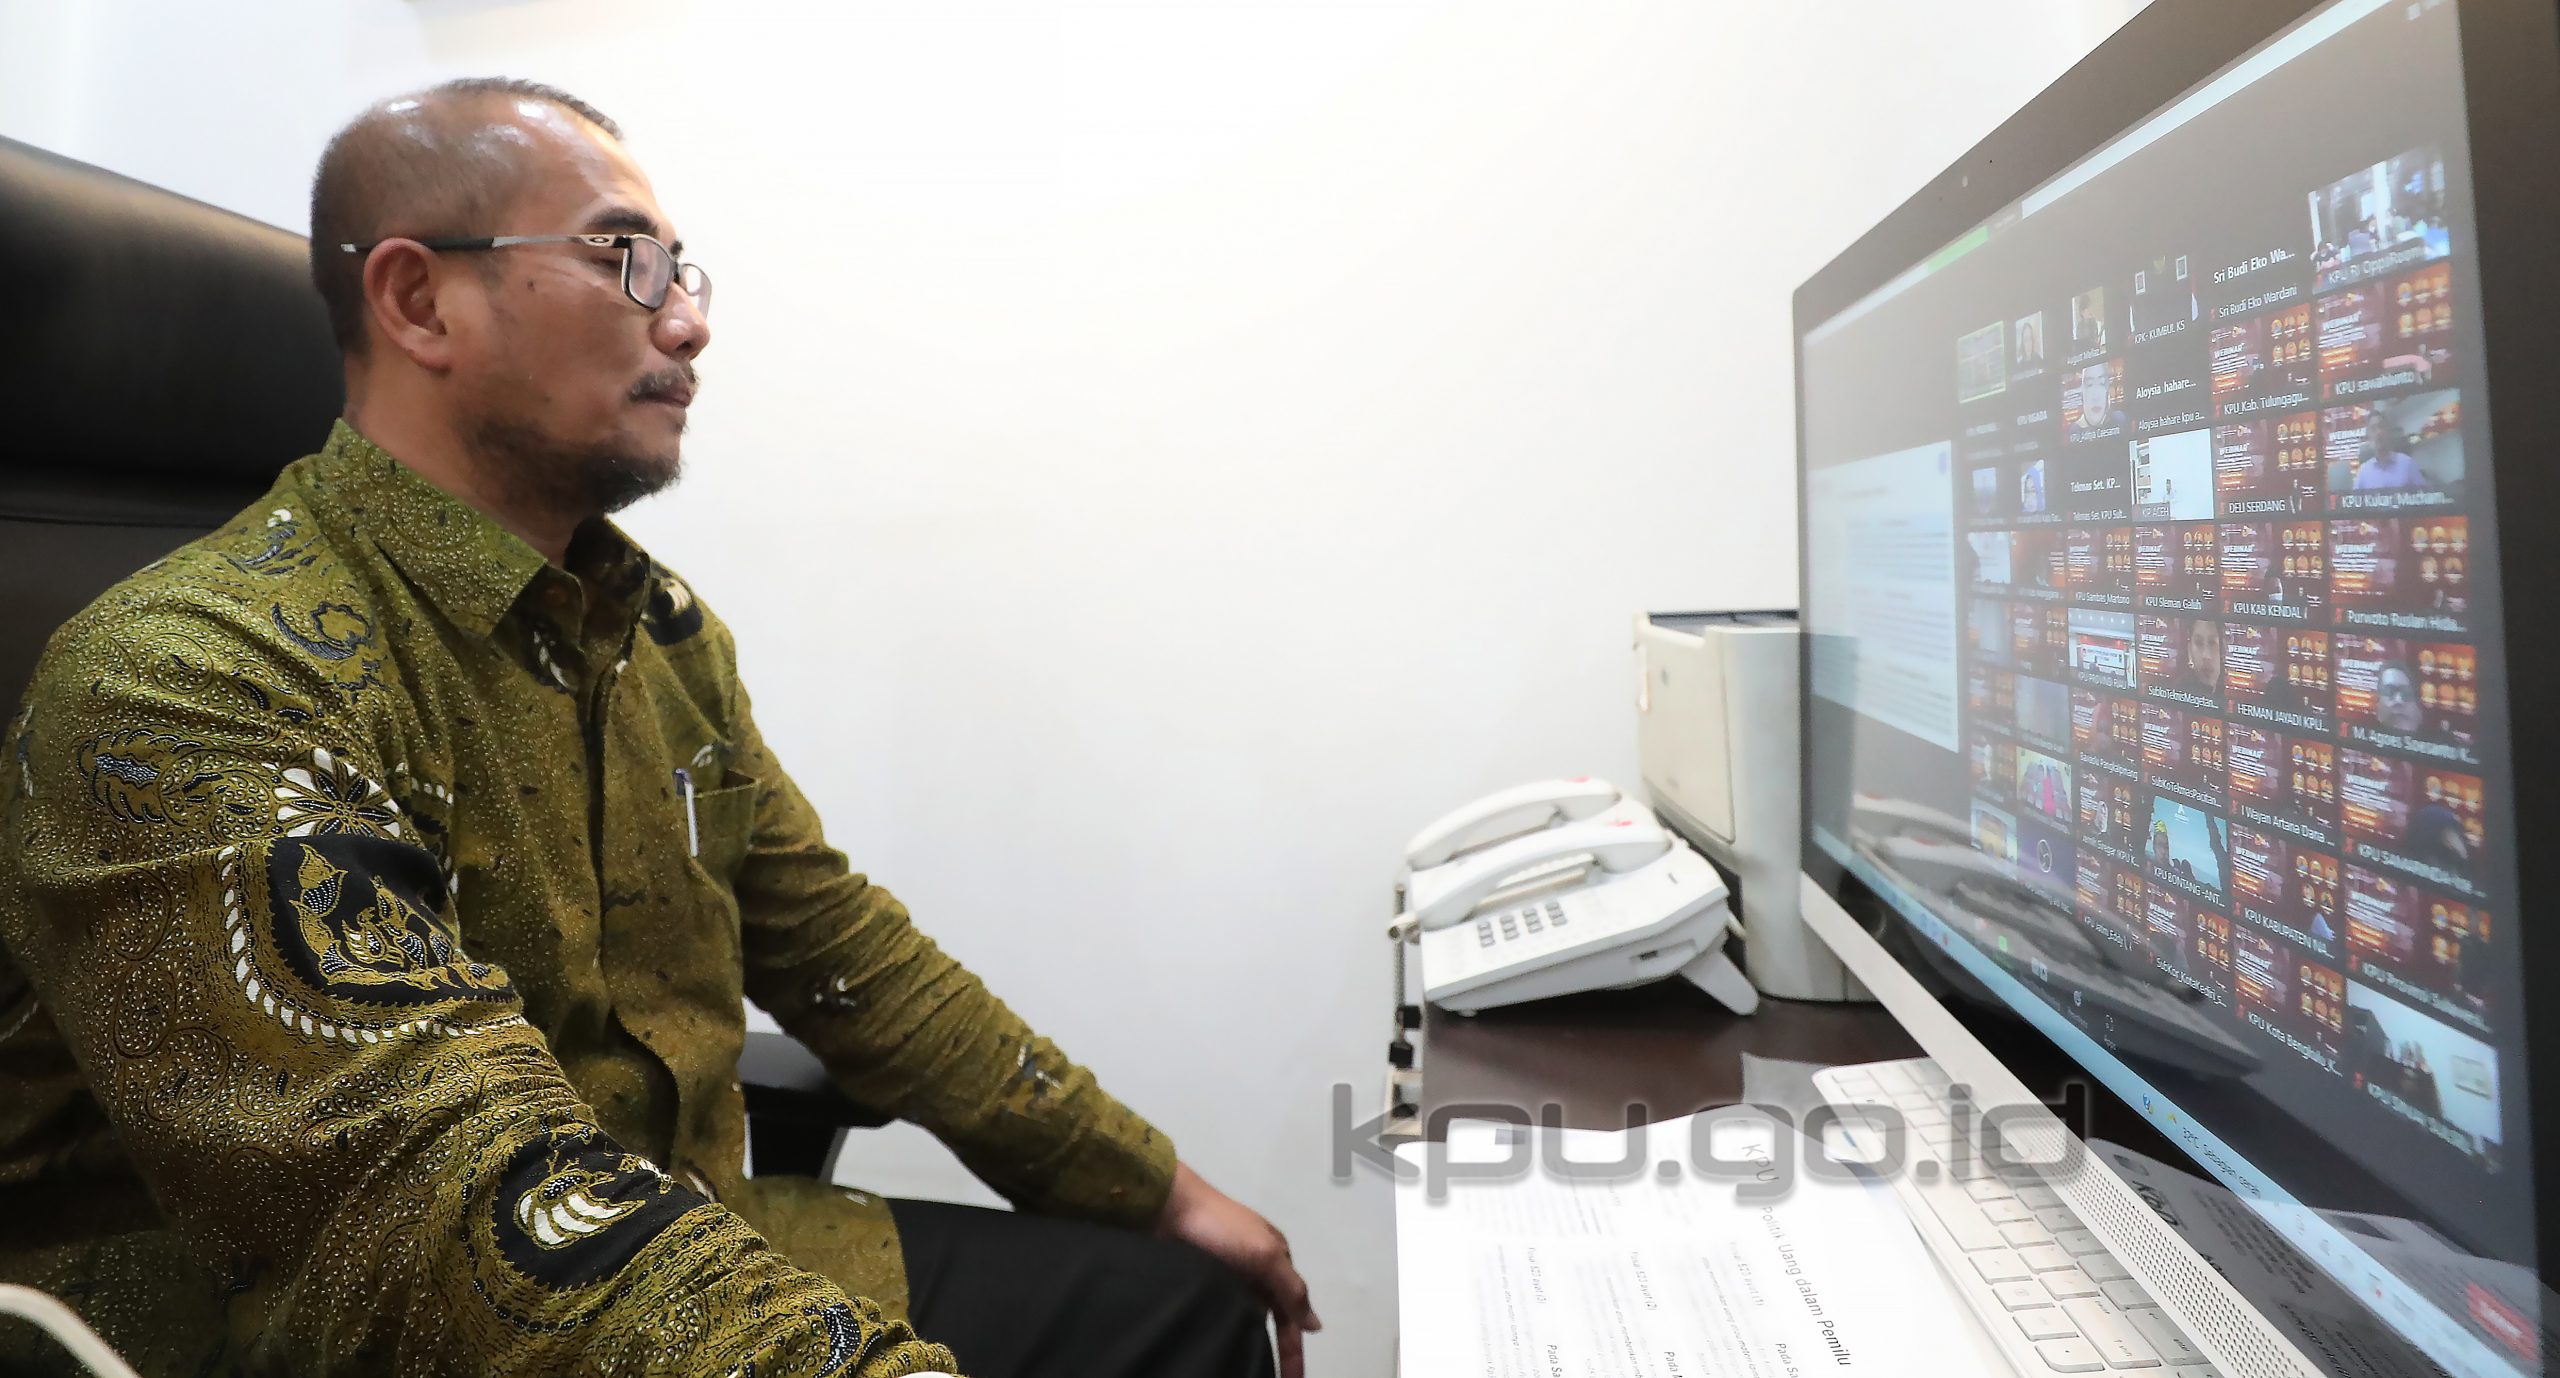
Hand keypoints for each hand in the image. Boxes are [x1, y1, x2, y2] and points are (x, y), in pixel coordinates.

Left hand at [1155, 1160, 1319, 1377]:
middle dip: (1277, 1348)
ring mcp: (1228, 1273)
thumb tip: (1316, 1325)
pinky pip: (1222, 1308)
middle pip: (1272, 1316)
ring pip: (1246, 1314)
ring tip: (1246, 1365)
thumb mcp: (1264, 1254)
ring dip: (1250, 1338)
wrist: (1166, 1206)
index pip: (1291, 1313)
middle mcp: (1255, 1268)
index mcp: (1276, 1260)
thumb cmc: (1220, 1228)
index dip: (1293, 1348)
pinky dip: (1226, 1326)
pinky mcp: (1203, 1277)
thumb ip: (1291, 1289)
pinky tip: (1222, 1342)